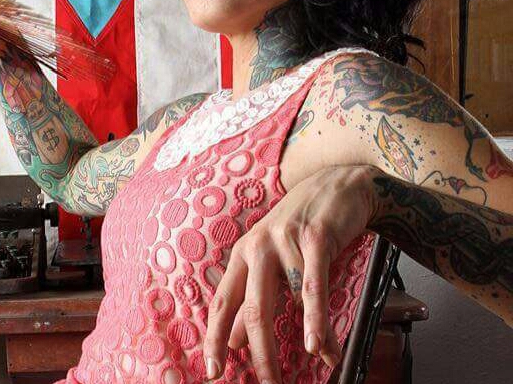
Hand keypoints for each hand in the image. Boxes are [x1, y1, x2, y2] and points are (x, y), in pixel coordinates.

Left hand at [203, 165, 380, 382]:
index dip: (215, 338)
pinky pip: (313, 286)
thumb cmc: (303, 226)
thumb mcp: (273, 259)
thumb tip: (236, 342)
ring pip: (286, 301)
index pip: (222, 302)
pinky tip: (318, 346)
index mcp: (243, 253)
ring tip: (305, 367)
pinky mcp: (314, 237)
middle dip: (258, 354)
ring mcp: (285, 240)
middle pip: (250, 308)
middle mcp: (257, 246)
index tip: (212, 371)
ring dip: (298, 342)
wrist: (339, 185)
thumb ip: (254, 298)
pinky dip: (315, 319)